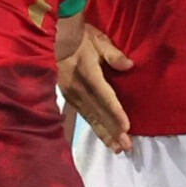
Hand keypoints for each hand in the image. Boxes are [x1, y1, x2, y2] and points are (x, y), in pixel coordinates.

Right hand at [58, 25, 133, 152]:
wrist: (55, 38)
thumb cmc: (81, 38)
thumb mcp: (99, 40)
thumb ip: (114, 54)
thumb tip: (129, 65)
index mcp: (87, 74)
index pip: (105, 97)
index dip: (116, 113)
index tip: (126, 127)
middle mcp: (78, 89)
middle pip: (98, 113)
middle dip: (112, 131)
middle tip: (126, 147)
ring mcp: (71, 95)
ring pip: (90, 118)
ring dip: (104, 134)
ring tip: (117, 148)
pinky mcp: (68, 98)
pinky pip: (84, 116)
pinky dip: (95, 127)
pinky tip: (103, 137)